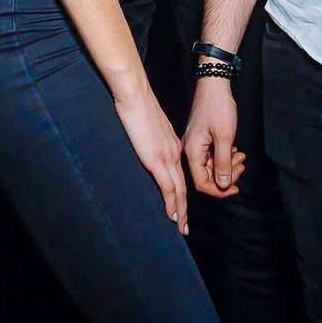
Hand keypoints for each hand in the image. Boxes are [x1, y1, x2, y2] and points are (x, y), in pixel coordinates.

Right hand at [114, 83, 190, 234]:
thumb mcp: (150, 124)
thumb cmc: (138, 105)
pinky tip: (173, 215)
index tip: (181, 206)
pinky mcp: (156, 160)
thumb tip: (150, 145)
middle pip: (183, 186)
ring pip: (178, 190)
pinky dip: (172, 204)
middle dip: (184, 208)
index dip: (181, 192)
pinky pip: (168, 187)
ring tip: (182, 227)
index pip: (180, 173)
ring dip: (181, 211)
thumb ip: (153, 137)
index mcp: (173, 145)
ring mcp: (166, 157)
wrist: (136, 95)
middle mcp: (174, 153)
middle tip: (185, 226)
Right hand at [183, 76, 247, 200]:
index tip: (235, 187)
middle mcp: (191, 150)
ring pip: (212, 166)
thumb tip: (222, 185)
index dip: (218, 190)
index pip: (202, 183)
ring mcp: (196, 145)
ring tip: (241, 157)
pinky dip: (225, 157)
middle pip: (207, 176)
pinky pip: (213, 156)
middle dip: (226, 175)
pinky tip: (235, 151)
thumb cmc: (217, 107)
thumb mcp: (225, 137)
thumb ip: (223, 163)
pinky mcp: (202, 140)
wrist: (214, 85)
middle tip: (241, 166)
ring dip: (228, 166)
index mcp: (192, 151)